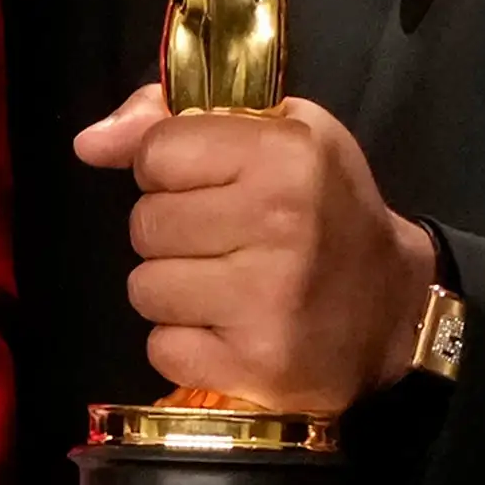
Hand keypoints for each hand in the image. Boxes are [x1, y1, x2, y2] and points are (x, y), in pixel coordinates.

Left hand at [75, 84, 436, 410]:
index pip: (157, 152)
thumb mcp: (280, 136)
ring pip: (145, 287)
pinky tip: (230, 330)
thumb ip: (177, 121)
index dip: (172, 169)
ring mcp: (266, 300)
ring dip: (174, 290)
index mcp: (286, 156)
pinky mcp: (254, 363)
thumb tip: (90, 143)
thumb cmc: (329, 210)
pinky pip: (162, 347)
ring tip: (228, 286)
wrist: (394, 310)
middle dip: (173, 233)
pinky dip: (186, 343)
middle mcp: (279, 223)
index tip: (211, 185)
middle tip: (226, 241)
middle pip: (144, 223)